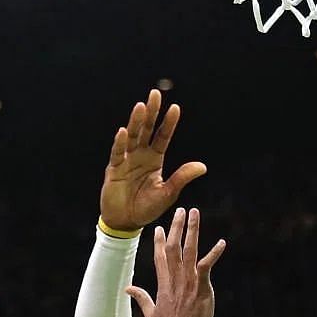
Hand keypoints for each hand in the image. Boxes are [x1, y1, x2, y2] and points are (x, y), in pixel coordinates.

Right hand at [100, 88, 207, 234]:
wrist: (127, 222)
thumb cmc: (147, 208)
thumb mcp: (168, 193)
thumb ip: (182, 177)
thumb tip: (203, 167)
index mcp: (154, 159)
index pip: (163, 137)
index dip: (169, 123)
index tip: (175, 107)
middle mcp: (140, 155)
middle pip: (147, 130)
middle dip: (152, 113)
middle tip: (156, 94)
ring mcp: (126, 160)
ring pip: (132, 136)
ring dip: (136, 122)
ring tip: (141, 106)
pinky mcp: (114, 169)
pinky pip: (118, 153)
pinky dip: (120, 143)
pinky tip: (123, 131)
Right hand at [127, 208, 226, 316]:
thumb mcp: (150, 314)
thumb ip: (140, 298)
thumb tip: (127, 288)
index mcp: (163, 285)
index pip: (160, 258)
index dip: (159, 242)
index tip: (158, 228)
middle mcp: (174, 280)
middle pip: (173, 247)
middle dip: (176, 227)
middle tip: (180, 210)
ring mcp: (188, 282)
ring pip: (189, 250)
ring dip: (191, 230)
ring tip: (194, 213)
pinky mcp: (201, 288)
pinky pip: (208, 266)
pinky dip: (214, 253)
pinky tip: (221, 243)